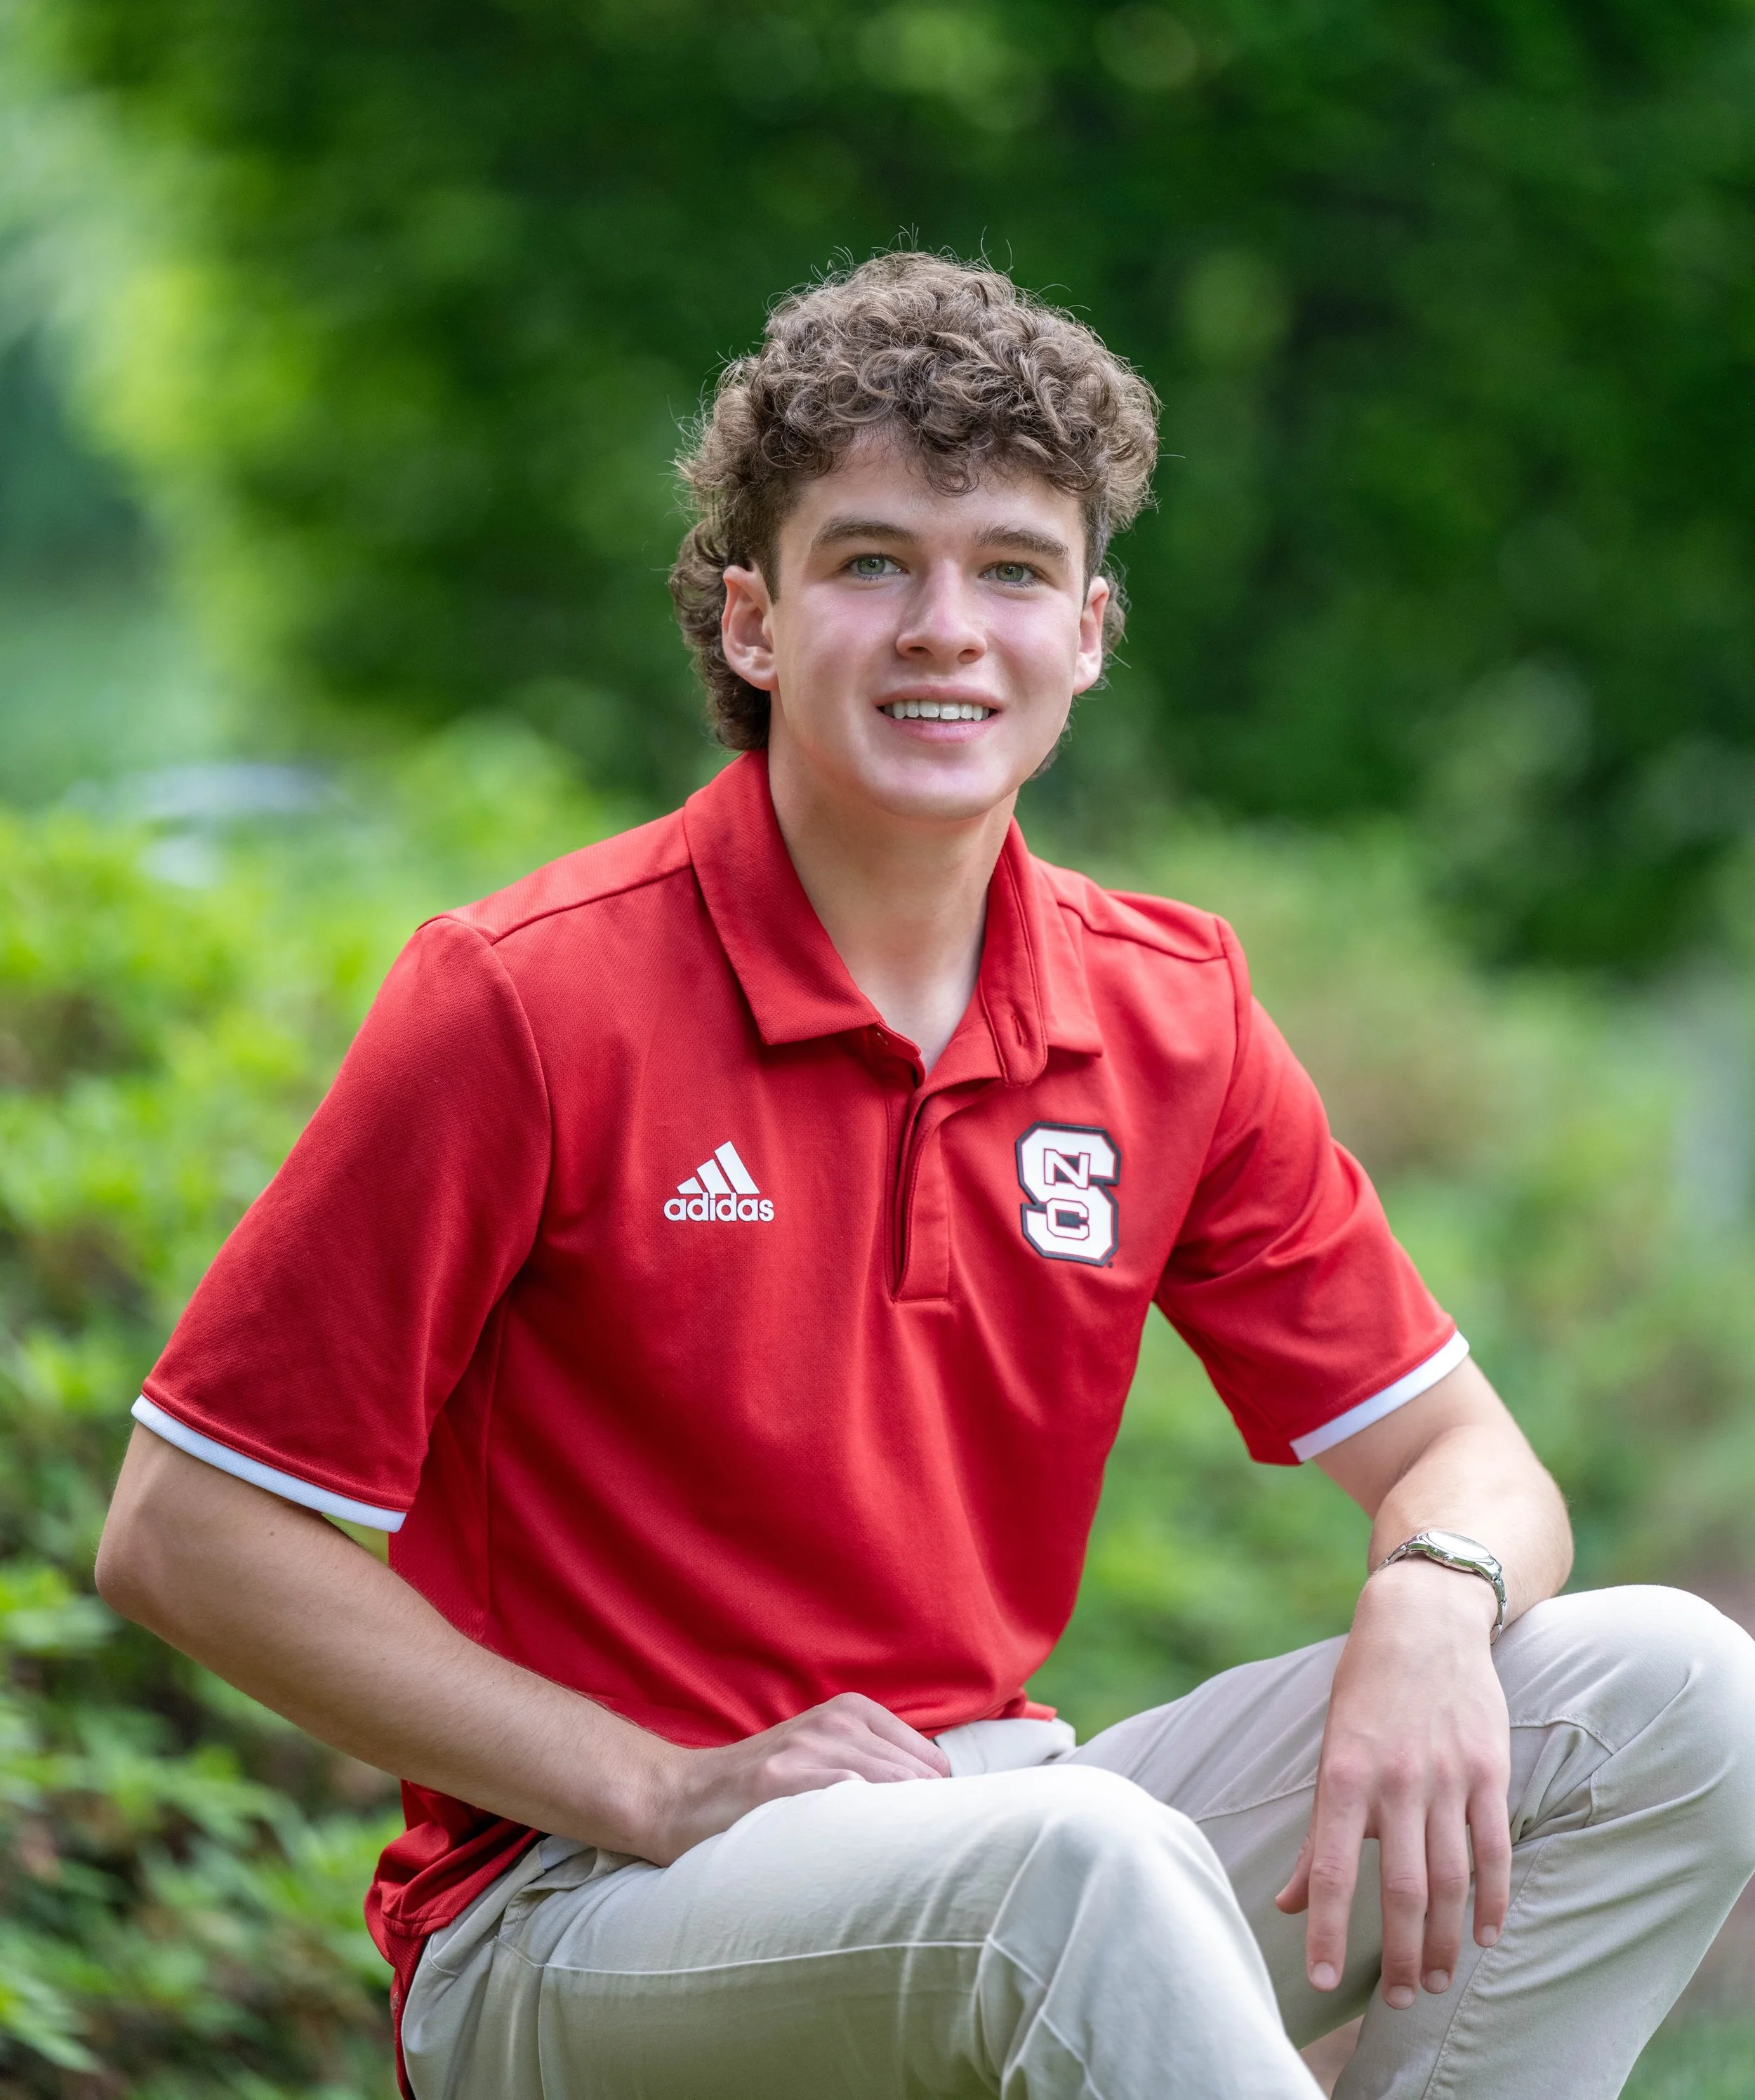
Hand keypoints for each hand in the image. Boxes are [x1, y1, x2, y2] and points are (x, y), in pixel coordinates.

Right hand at [640, 1692, 950, 1862]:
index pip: (932, 1761)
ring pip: (892, 1786)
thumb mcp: (825, 1754)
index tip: (929, 1840)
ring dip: (902, 1830)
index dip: (936, 1805)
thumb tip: (942, 1803)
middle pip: (919, 1776)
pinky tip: (862, 1856)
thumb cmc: (764, 1787)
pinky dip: (865, 1827)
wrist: (683, 1797)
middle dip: (927, 1820)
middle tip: (919, 1863)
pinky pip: (848, 1796)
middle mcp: (836, 1722)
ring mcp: (807, 1748)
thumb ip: (878, 1765)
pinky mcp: (780, 1780)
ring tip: (897, 1868)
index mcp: (853, 1711)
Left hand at [1274, 1557, 1511, 2007]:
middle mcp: (1396, 1780)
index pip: (1334, 1869)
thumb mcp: (1330, 1750)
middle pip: (1404, 1889)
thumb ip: (1317, 1834)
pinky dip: (1493, 1899)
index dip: (1328, 1928)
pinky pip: (1494, 1848)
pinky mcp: (1489, 1768)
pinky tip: (1486, 1935)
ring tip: (1438, 1981)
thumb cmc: (1365, 1691)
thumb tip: (1288, 1903)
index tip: (1322, 1979)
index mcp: (1345, 1775)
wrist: (1422, 1620)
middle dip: (1402, 1955)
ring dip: (1447, 1940)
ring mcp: (1447, 1776)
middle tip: (1402, 2001)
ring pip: (1451, 1879)